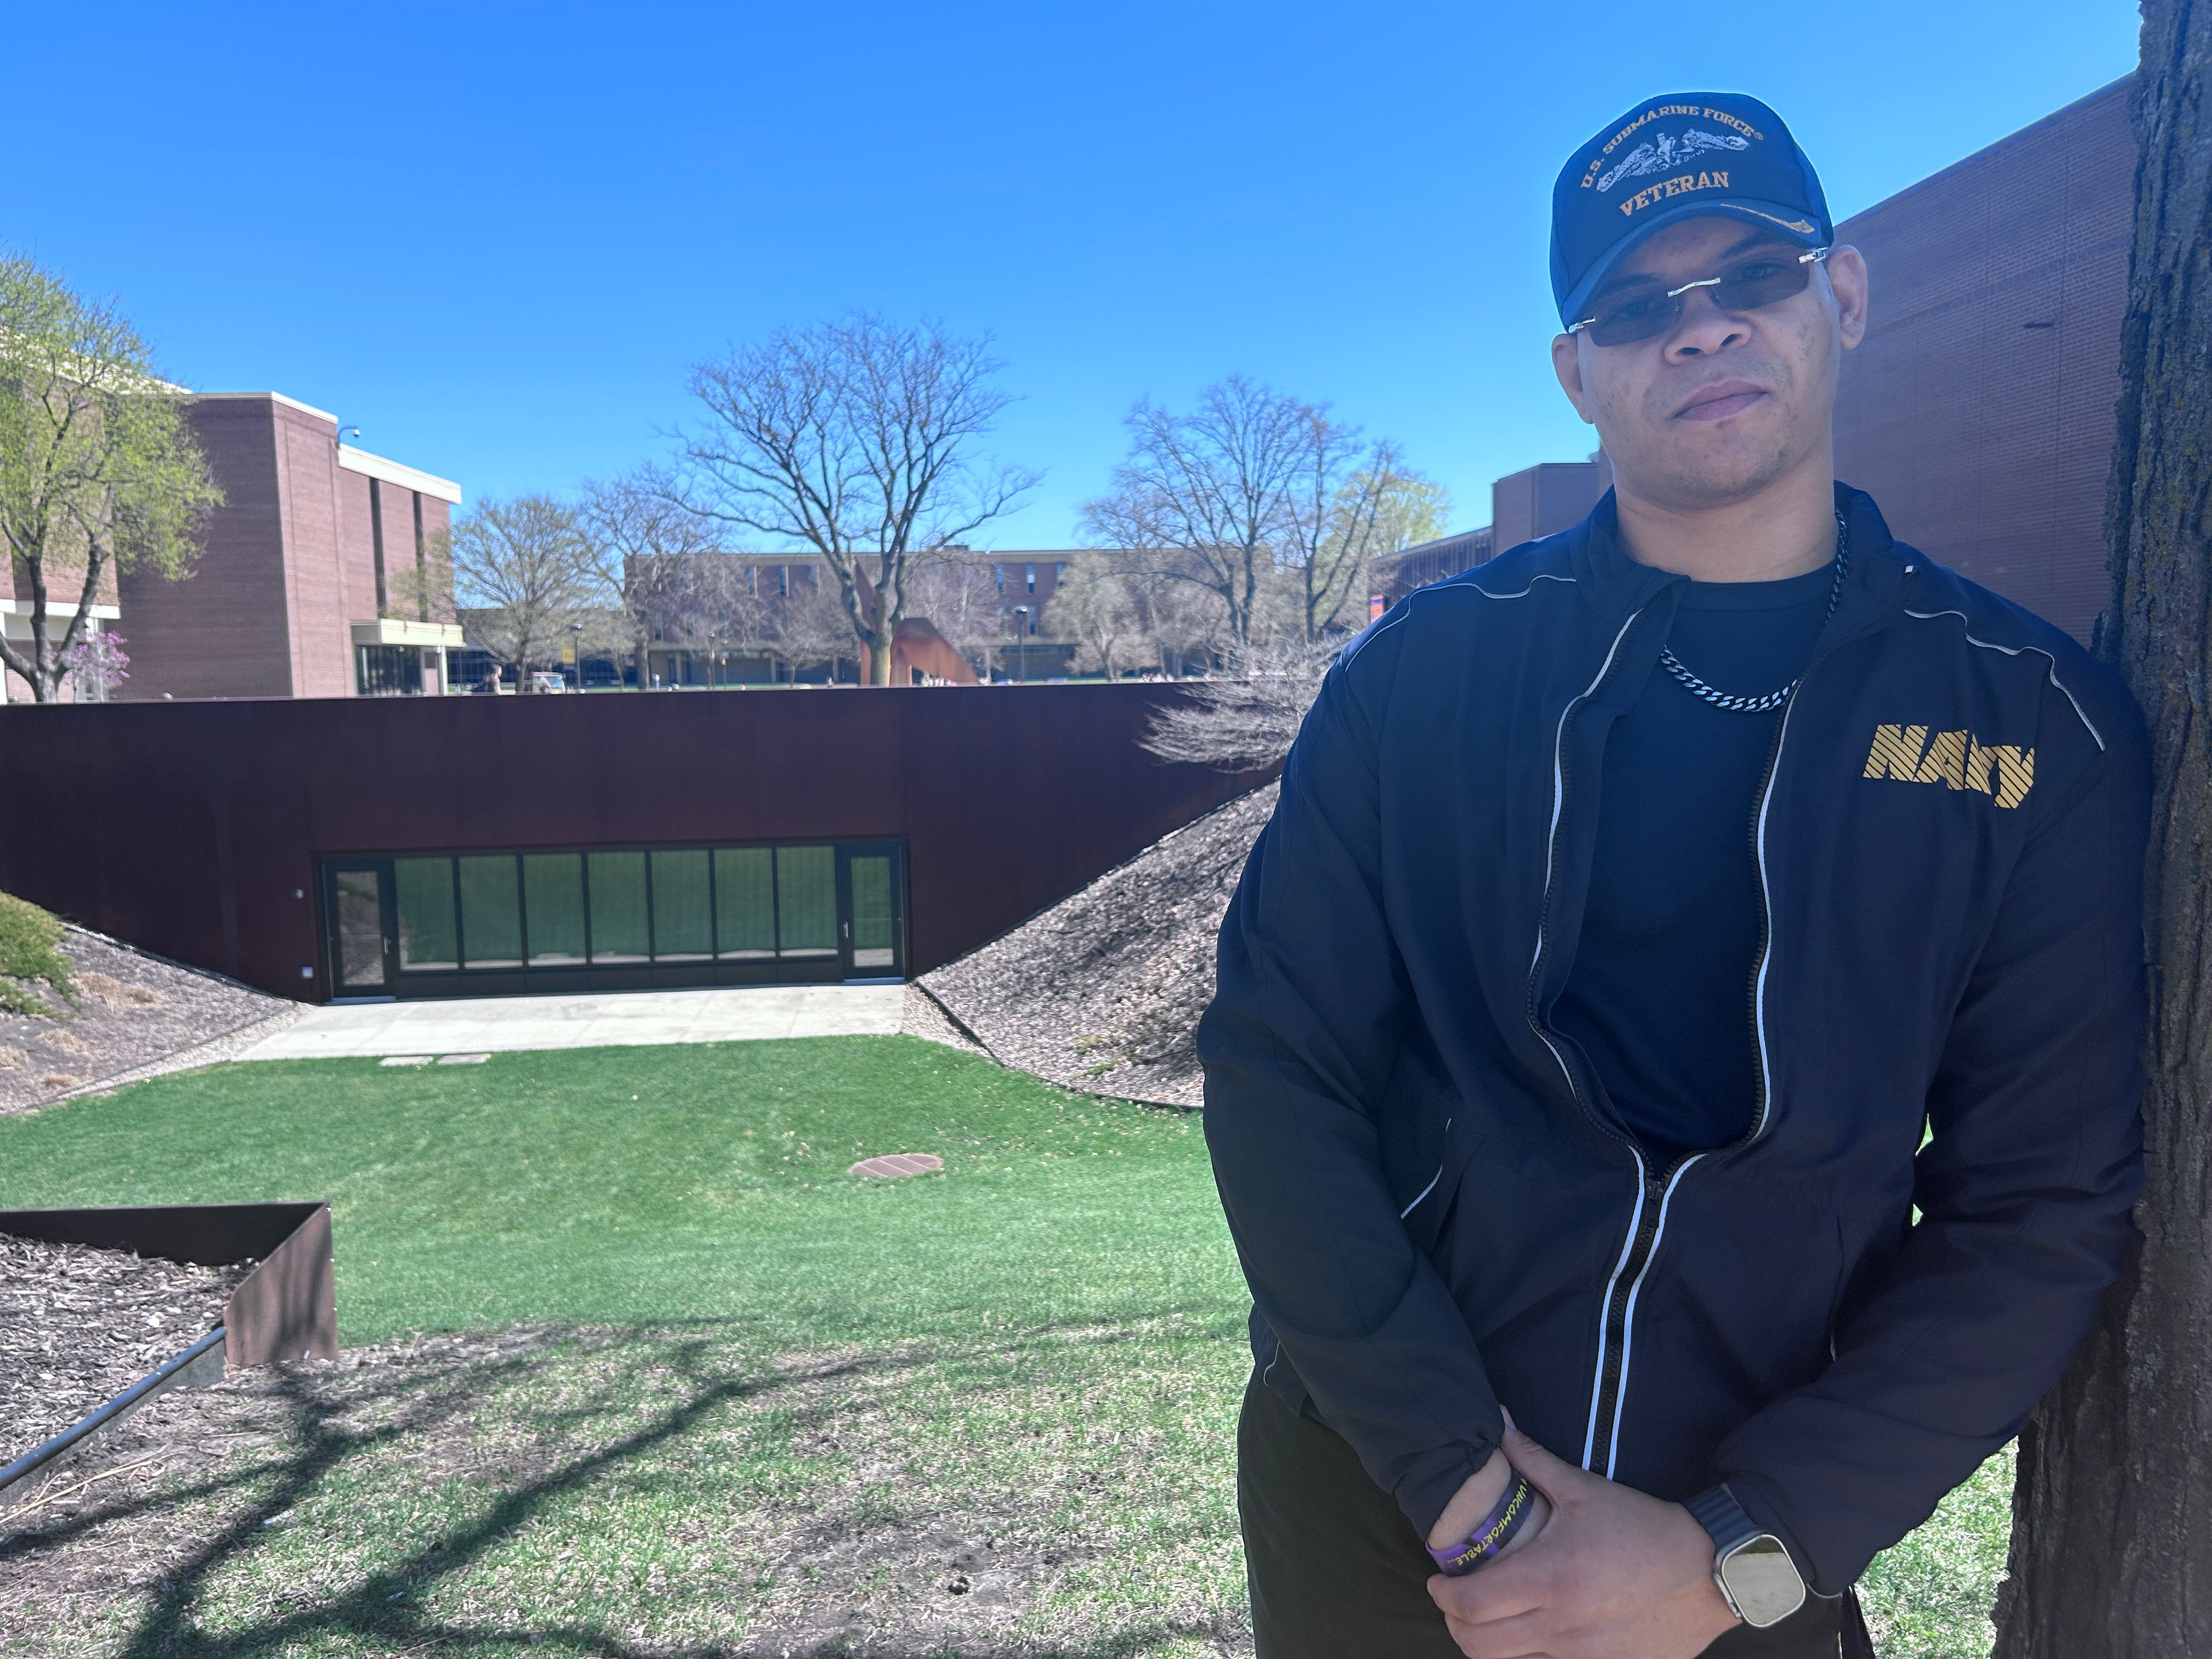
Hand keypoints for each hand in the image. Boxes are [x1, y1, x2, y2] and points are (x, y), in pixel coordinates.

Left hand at [1427, 1423, 1736, 1658]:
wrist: (1708, 1572)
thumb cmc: (1644, 1528)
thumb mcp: (1587, 1490)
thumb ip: (1534, 1461)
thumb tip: (1499, 1426)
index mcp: (1551, 1578)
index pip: (1472, 1603)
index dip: (1442, 1593)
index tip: (1437, 1578)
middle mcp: (1561, 1625)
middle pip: (1477, 1645)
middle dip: (1454, 1623)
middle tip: (1453, 1600)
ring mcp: (1582, 1656)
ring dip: (1485, 1644)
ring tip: (1485, 1618)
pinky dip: (1525, 1658)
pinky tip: (1526, 1634)